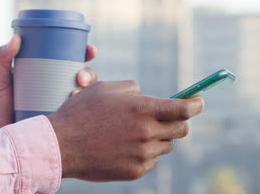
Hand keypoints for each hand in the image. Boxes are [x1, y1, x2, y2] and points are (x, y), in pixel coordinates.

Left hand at [0, 35, 97, 131]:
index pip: (72, 61)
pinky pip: (77, 115)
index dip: (85, 54)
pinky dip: (80, 110)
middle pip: (84, 77)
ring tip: (76, 93)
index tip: (89, 50)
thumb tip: (16, 38)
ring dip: (88, 92)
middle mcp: (59, 89)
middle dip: (90, 74)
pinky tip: (76, 107)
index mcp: (49, 75)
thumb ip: (2, 58)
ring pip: (84, 95)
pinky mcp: (60, 123)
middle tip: (81, 77)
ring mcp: (61, 106)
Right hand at [47, 80, 203, 181]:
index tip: (199, 102)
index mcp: (142, 109)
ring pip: (167, 145)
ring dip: (160, 137)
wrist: (60, 146)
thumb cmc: (81, 113)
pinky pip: (153, 160)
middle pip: (182, 129)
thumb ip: (132, 89)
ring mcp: (142, 154)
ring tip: (137, 133)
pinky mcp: (136, 170)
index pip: (183, 109)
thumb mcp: (105, 88)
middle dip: (179, 121)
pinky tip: (127, 147)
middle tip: (168, 117)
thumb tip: (147, 96)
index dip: (195, 105)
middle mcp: (147, 132)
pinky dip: (147, 152)